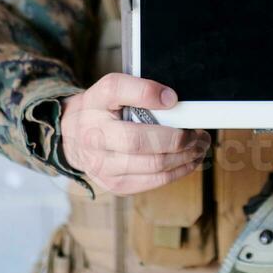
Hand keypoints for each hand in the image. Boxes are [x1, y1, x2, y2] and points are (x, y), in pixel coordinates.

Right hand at [61, 73, 210, 195]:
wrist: (73, 137)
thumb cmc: (100, 110)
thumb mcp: (111, 89)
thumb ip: (139, 87)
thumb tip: (170, 99)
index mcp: (94, 104)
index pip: (117, 91)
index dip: (147, 93)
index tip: (172, 98)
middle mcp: (95, 137)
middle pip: (141, 141)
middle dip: (178, 138)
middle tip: (198, 132)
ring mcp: (104, 166)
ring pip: (153, 166)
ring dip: (185, 156)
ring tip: (200, 146)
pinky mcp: (116, 185)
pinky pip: (154, 181)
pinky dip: (178, 171)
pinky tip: (189, 161)